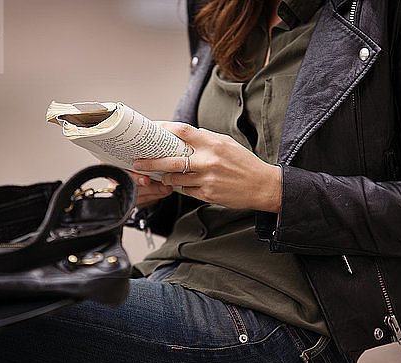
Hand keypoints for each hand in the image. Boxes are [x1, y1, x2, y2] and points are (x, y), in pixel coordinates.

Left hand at [133, 122, 281, 212]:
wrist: (263, 185)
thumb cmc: (244, 163)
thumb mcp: (226, 143)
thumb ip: (204, 139)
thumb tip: (181, 136)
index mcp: (213, 143)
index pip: (181, 132)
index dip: (162, 130)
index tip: (150, 132)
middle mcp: (208, 160)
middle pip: (170, 160)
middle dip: (150, 162)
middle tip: (137, 162)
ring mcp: (207, 179)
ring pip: (174, 178)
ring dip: (164, 177)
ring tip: (159, 175)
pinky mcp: (208, 194)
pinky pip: (186, 190)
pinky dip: (180, 187)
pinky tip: (180, 184)